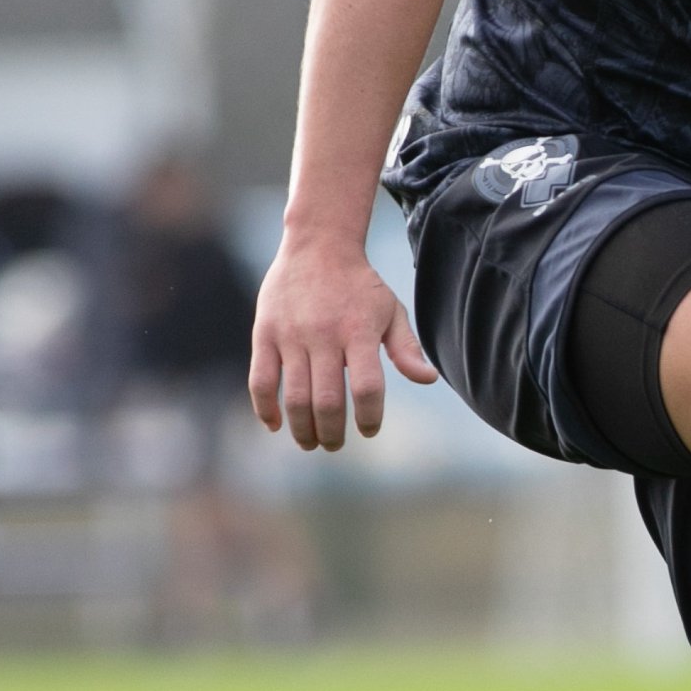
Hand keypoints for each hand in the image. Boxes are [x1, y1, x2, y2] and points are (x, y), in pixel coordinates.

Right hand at [250, 235, 437, 450]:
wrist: (318, 245)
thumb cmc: (360, 286)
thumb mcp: (391, 310)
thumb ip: (406, 348)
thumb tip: (428, 380)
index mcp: (359, 332)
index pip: (367, 389)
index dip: (370, 418)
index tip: (369, 429)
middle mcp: (324, 335)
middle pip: (328, 401)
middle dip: (332, 433)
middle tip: (335, 445)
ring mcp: (291, 335)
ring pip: (295, 398)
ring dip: (303, 429)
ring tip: (310, 441)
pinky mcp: (264, 333)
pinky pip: (261, 381)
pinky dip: (266, 409)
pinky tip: (276, 425)